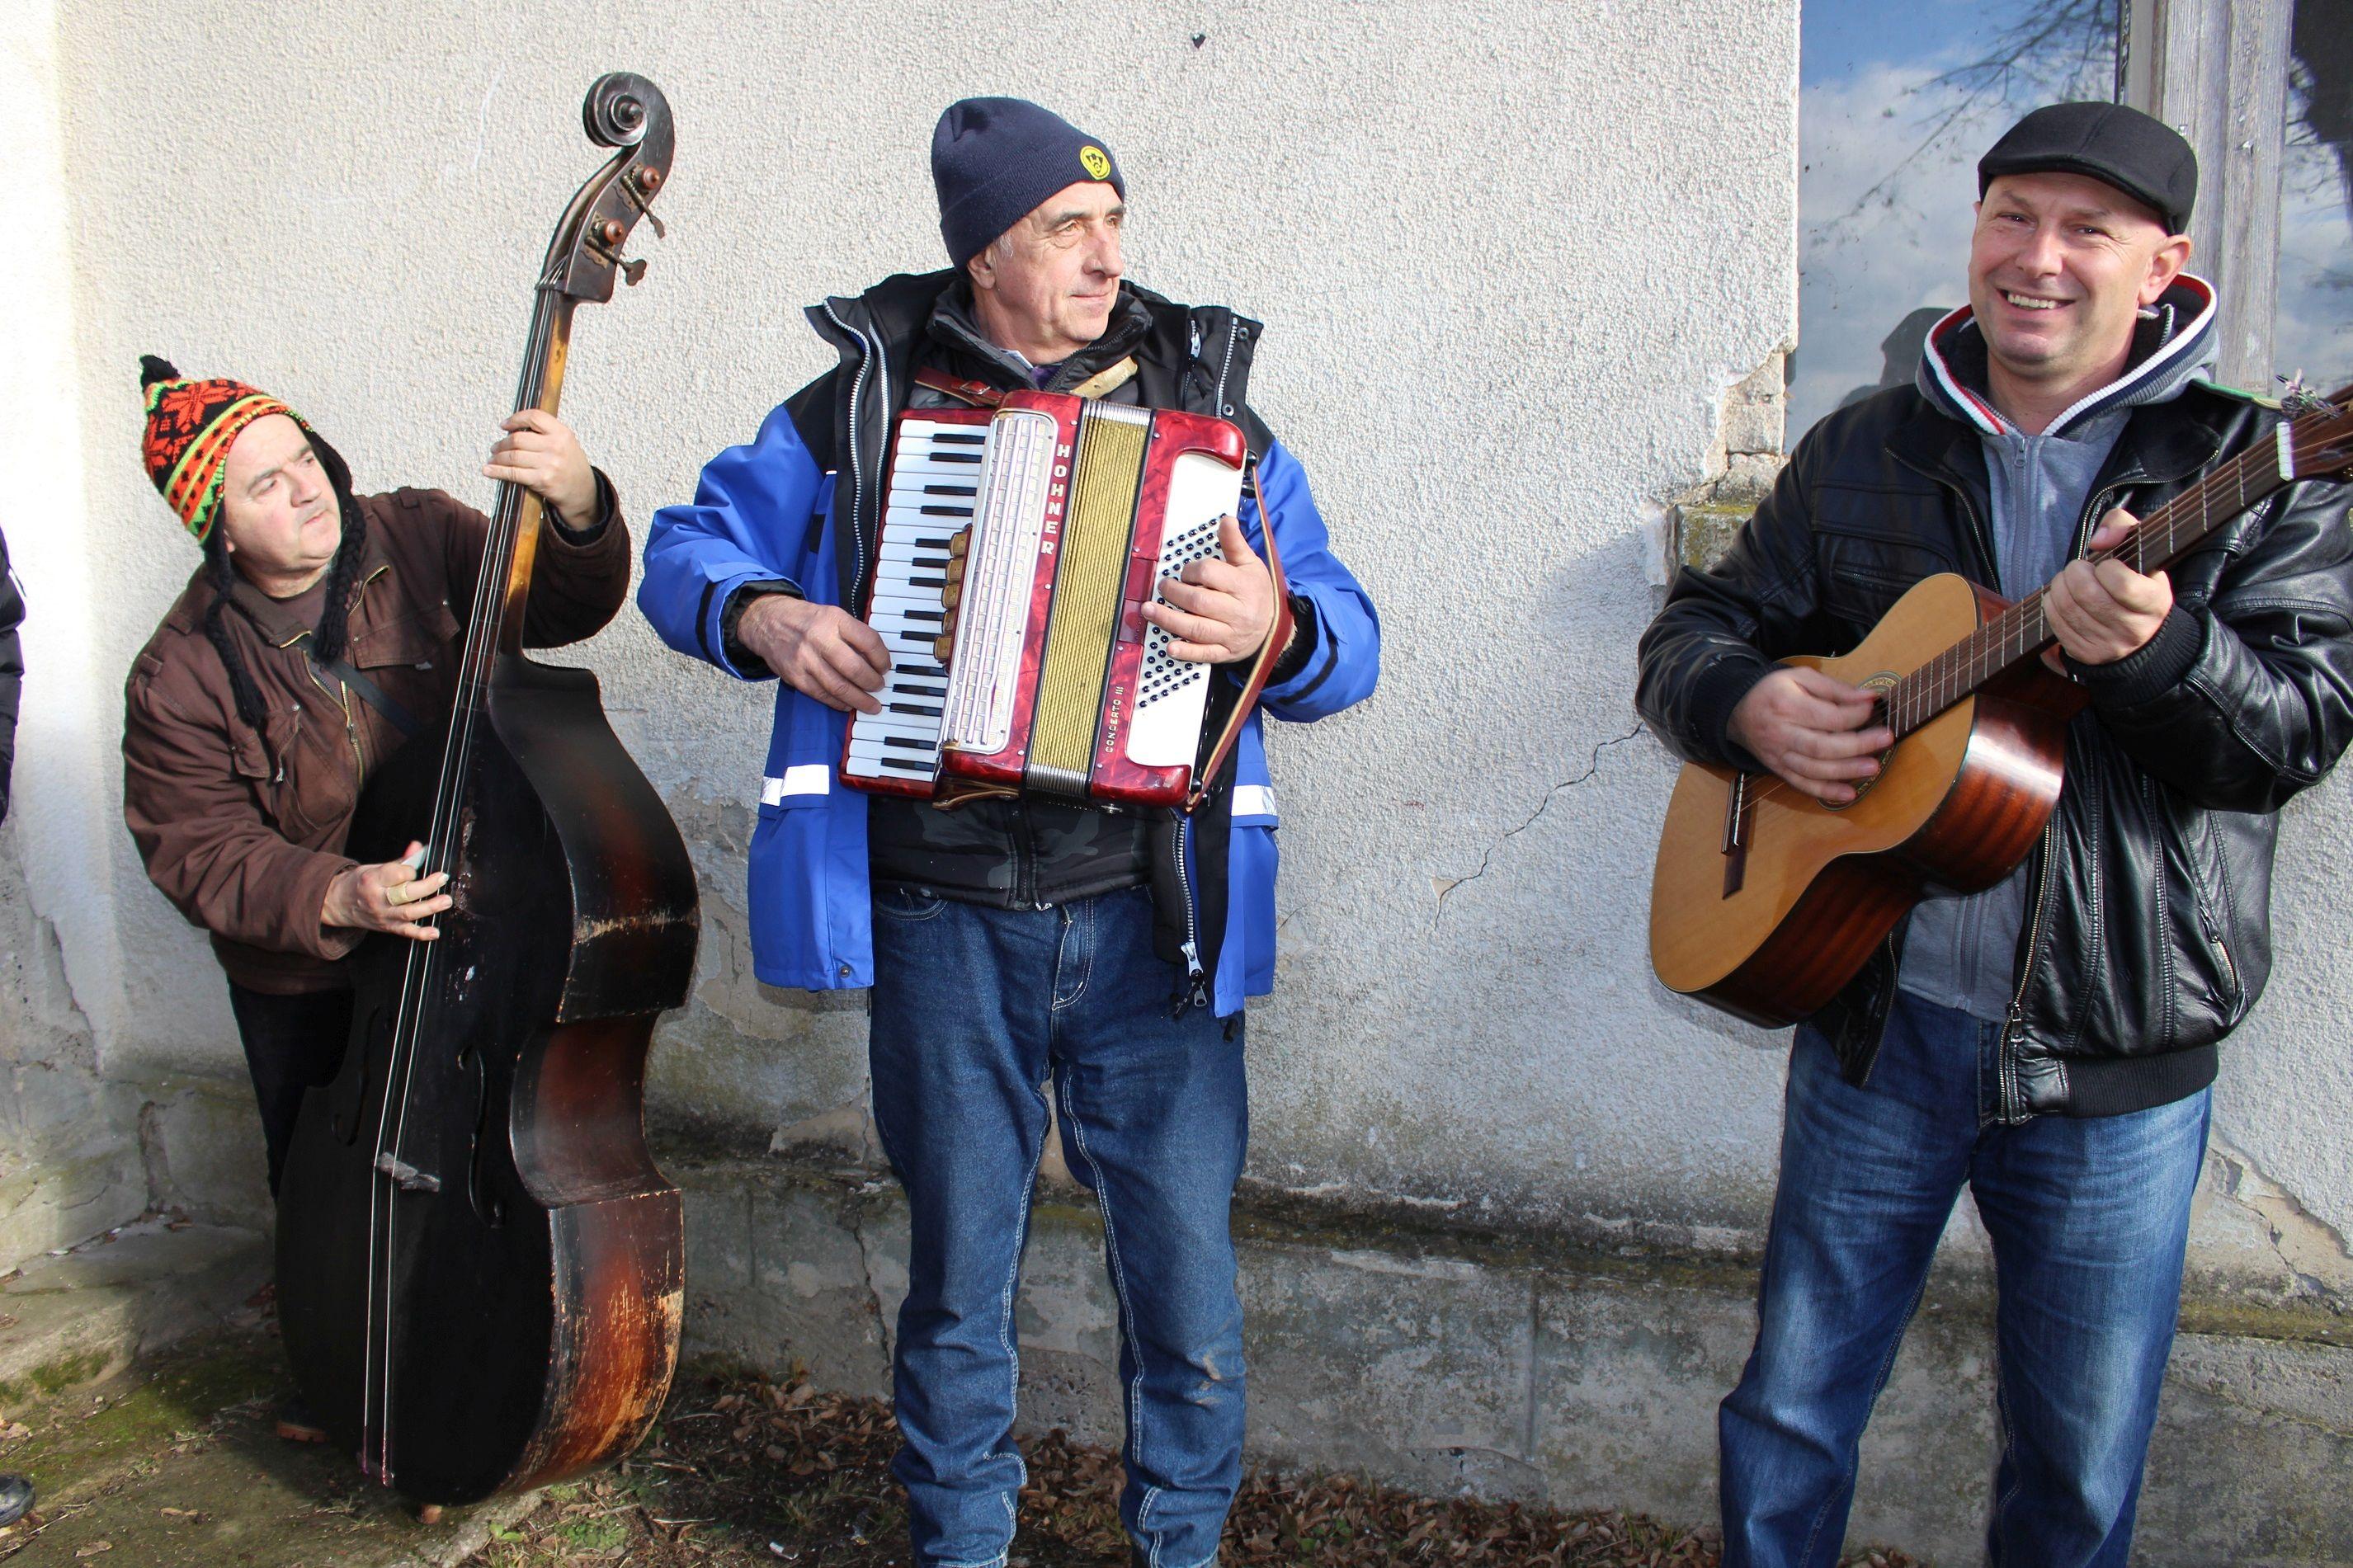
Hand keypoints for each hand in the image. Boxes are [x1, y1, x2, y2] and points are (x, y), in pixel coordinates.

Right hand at [322, 841, 450, 940]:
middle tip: (442, 878)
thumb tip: (418, 847)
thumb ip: (401, 861)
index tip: (414, 869)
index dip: (410, 870)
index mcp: (373, 879)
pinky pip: (406, 932)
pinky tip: (434, 932)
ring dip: (430, 907)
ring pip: (408, 912)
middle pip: (405, 893)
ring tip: (446, 900)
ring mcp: (383, 915)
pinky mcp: (388, 927)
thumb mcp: (376, 868)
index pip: (397, 874)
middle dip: (427, 886)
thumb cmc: (361, 883)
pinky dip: (421, 934)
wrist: (340, 903)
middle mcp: (377, 898)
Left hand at [483, 410, 598, 531]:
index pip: (534, 417)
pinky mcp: (542, 480)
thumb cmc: (571, 467)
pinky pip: (513, 473)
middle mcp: (556, 447)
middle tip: (495, 448)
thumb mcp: (566, 444)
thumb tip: (513, 429)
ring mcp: (549, 464)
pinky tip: (488, 470)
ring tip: (492, 459)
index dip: (515, 419)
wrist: (583, 493)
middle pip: (518, 439)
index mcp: (562, 433)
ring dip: (497, 458)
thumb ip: (546, 433)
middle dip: (501, 444)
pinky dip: (497, 471)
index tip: (504, 425)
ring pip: (512, 456)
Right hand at [739, 594, 890, 712]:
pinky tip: (848, 704)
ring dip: (859, 699)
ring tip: (871, 704)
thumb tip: (878, 660)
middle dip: (872, 682)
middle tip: (879, 687)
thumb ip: (854, 633)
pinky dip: (839, 703)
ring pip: (839, 687)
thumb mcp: (832, 615)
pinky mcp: (795, 676)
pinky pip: (822, 695)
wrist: (768, 621)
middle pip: (854, 668)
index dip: (882, 658)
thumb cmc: (807, 620)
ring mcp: (805, 659)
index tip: (886, 667)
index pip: (868, 641)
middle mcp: (819, 638)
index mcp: (834, 619)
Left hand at [1142, 513, 1275, 663]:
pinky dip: (1186, 652)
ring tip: (1149, 610)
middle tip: (1164, 587)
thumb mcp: (1251, 565)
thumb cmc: (1258, 592)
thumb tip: (1226, 520)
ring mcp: (1231, 635)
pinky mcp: (1225, 653)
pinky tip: (1170, 647)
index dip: (1191, 570)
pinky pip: (1204, 654)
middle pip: (1199, 602)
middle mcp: (1238, 612)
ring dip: (1169, 620)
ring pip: (1197, 628)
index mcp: (1244, 586)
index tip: (1186, 572)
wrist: (1275, 628)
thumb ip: (1234, 543)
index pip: (1210, 574)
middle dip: (1175, 593)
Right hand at [1727, 667, 1890, 805]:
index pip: (1827, 716)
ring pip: (1814, 769)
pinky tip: (1848, 794)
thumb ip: (1834, 688)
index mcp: (1786, 706)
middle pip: (1822, 746)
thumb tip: (1869, 697)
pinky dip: (1825, 791)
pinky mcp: (1779, 769)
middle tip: (1885, 739)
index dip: (1854, 714)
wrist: (1737, 711)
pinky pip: (1802, 784)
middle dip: (1857, 745)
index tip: (1872, 708)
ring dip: (1845, 771)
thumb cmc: (1774, 691)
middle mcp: (1781, 734)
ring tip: (1872, 768)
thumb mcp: (1800, 677)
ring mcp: (1779, 755)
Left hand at [2043, 508, 2171, 666]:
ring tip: (2070, 580)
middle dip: (2075, 572)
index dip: (2107, 568)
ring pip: (2067, 607)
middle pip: (2087, 594)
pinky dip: (2052, 602)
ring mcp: (2108, 645)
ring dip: (2060, 585)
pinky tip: (2063, 596)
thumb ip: (2122, 525)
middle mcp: (2133, 629)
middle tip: (2079, 568)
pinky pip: (2055, 622)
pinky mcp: (2085, 653)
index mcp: (2154, 603)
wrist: (2139, 631)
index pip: (2122, 585)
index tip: (2108, 566)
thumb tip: (2098, 541)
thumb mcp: (2141, 548)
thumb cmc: (2136, 579)